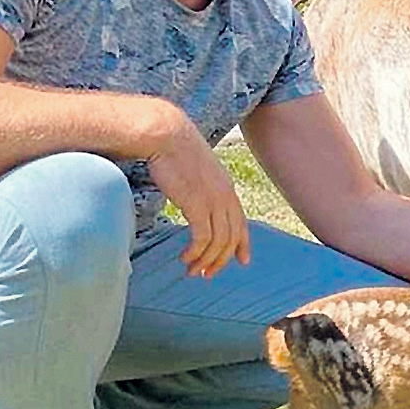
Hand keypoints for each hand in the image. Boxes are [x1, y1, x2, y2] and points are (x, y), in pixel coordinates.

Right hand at [147, 121, 250, 278]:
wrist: (166, 134)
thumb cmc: (174, 149)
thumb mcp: (196, 169)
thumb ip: (200, 185)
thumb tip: (192, 195)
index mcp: (226, 187)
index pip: (241, 221)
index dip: (243, 243)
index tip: (243, 261)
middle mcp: (225, 196)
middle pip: (231, 237)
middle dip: (221, 260)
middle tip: (207, 274)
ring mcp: (213, 201)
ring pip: (218, 242)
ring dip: (206, 260)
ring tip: (193, 271)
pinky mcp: (197, 205)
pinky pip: (202, 239)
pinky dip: (195, 253)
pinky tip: (185, 258)